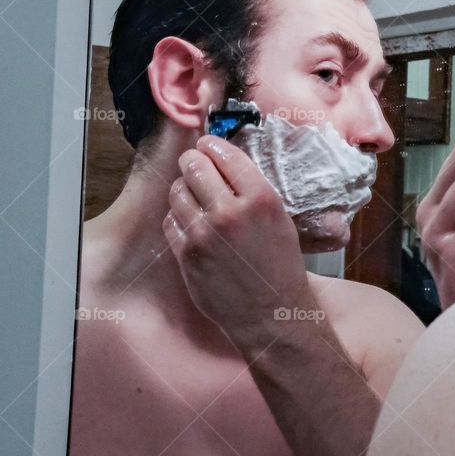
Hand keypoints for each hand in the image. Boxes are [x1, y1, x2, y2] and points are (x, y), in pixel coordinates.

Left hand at [162, 135, 313, 346]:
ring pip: (177, 192)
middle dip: (192, 161)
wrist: (270, 313)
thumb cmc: (280, 266)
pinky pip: (170, 221)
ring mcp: (205, 235)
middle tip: (193, 163)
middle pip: (195, 167)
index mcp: (261, 199)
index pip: (226, 155)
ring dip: (182, 188)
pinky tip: (190, 221)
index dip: (212, 145)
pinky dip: (177, 216)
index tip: (207, 144)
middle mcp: (231, 213)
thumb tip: (223, 162)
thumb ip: (253, 191)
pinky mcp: (187, 255)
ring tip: (191, 193)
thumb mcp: (280, 219)